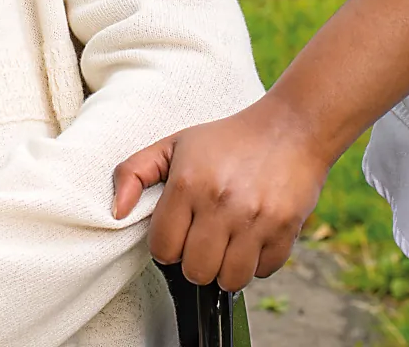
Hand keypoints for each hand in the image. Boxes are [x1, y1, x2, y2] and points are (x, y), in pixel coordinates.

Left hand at [110, 97, 333, 291]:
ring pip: (230, 280)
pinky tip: (255, 238)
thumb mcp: (175, 144)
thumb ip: (134, 172)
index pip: (163, 249)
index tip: (180, 232)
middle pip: (196, 272)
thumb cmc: (229, 139)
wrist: (292, 127)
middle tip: (205, 240)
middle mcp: (221, 202)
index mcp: (188, 183)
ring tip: (229, 244)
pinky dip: (258, 263)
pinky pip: (264, 272)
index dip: (168, 246)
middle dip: (197, 261)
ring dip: (227, 269)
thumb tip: (117, 211)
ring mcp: (255, 218)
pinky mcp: (285, 228)